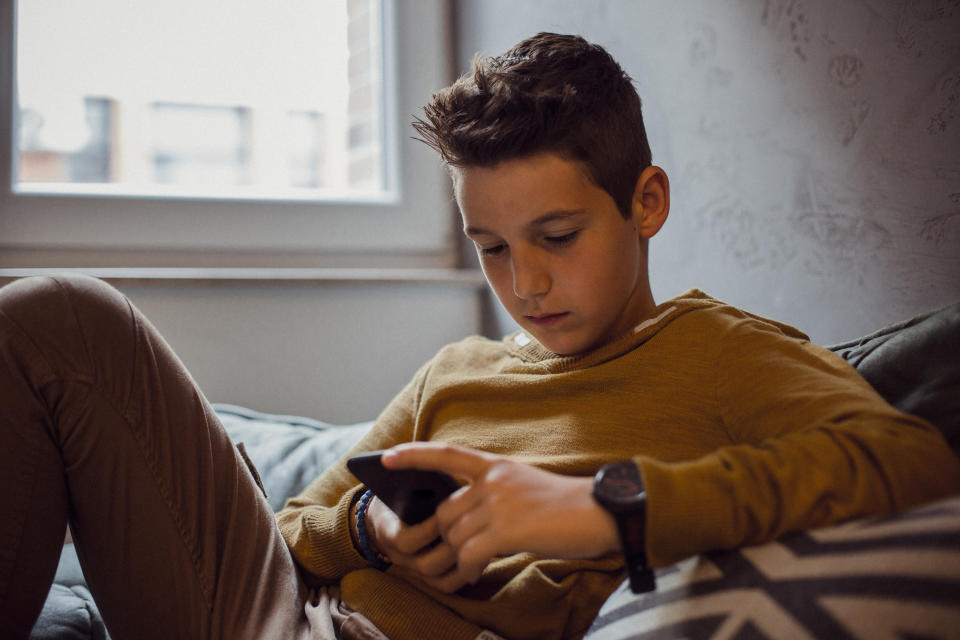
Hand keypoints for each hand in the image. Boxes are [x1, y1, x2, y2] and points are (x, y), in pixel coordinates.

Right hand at [363, 493, 472, 591]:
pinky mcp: (430, 578)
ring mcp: (415, 570)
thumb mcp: (405, 484)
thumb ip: (417, 484)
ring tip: (482, 541)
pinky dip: (465, 573)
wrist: (395, 512)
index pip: (404, 541)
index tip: (449, 511)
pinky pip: (447, 585)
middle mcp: (399, 557)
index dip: (429, 529)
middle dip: (453, 547)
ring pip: (438, 577)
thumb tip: (438, 472)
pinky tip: (482, 555)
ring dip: (463, 560)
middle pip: (426, 564)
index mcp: (388, 532)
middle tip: (476, 528)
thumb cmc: (405, 491)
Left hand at [382, 442, 619, 587]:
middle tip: (452, 556)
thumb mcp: (525, 486)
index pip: (446, 454)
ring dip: (457, 558)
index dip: (413, 455)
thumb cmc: (567, 507)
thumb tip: (462, 518)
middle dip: (444, 537)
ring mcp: (498, 503)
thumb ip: (494, 493)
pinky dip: (466, 569)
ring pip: (454, 535)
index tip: (386, 457)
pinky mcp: (505, 528)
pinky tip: (474, 574)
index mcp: (496, 466)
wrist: (601, 513)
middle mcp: (493, 480)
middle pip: (445, 511)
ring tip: (468, 569)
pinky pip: (468, 553)